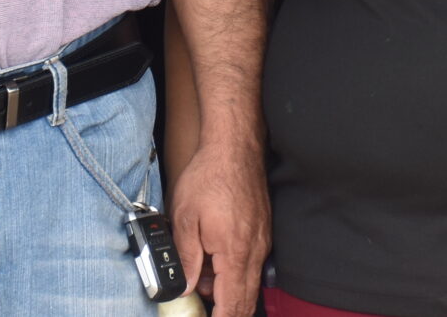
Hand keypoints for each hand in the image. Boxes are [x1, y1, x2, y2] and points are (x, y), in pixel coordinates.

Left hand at [167, 137, 269, 316]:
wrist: (235, 146)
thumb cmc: (210, 176)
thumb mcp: (185, 219)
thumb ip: (186, 258)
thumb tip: (185, 288)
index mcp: (235, 253)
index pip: (233, 305)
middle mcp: (255, 251)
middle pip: (245, 301)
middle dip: (225, 311)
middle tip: (201, 307)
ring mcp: (261, 242)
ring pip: (248, 283)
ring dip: (226, 292)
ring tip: (201, 278)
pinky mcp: (261, 232)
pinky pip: (251, 264)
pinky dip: (233, 273)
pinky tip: (213, 261)